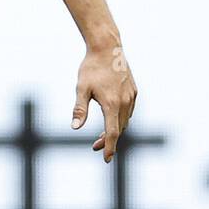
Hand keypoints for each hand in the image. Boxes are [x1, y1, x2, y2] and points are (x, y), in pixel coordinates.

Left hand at [71, 44, 136, 162]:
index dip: (109, 147)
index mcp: (112, 104)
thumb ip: (79, 109)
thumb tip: (75, 127)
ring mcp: (131, 96)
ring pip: (125, 121)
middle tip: (95, 147)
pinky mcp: (134, 91)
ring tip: (101, 136)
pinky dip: (121, 120)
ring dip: (115, 130)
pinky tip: (112, 120)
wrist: (107, 48)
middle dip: (108, 140)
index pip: (112, 132)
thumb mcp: (81, 89)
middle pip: (119, 129)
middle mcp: (125, 102)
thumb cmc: (91, 68)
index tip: (106, 159)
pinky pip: (129, 112)